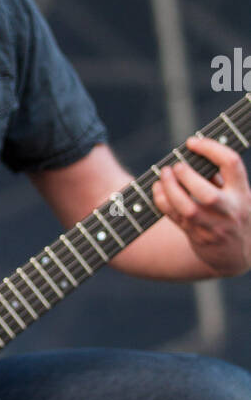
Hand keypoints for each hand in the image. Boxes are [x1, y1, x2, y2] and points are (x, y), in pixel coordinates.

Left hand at [151, 135, 250, 276]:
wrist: (237, 256)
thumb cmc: (234, 215)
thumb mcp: (238, 196)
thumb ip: (219, 178)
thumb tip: (193, 156)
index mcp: (242, 193)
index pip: (231, 164)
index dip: (210, 148)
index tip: (192, 142)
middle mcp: (229, 211)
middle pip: (207, 195)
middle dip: (187, 177)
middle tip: (176, 166)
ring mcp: (213, 226)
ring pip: (188, 209)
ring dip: (171, 190)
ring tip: (163, 175)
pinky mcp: (197, 236)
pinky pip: (176, 218)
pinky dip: (163, 202)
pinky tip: (158, 189)